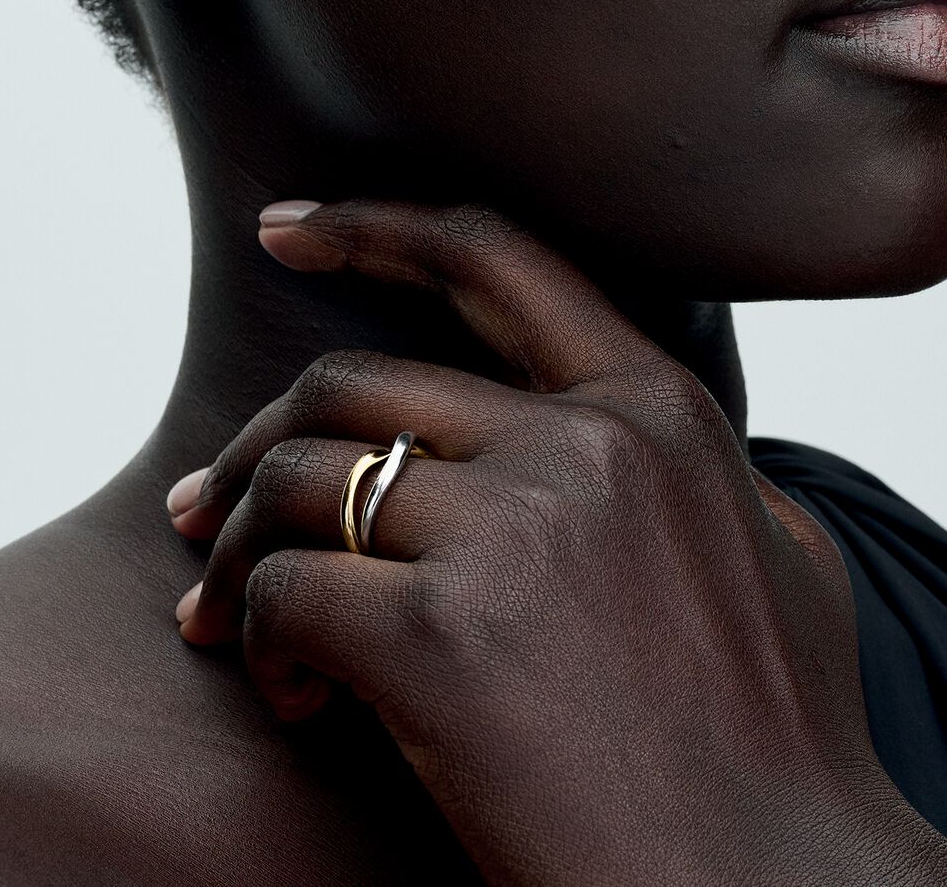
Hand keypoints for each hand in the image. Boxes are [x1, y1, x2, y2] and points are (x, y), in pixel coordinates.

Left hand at [165, 200, 945, 885]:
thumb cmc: (778, 748)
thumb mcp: (775, 558)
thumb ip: (692, 472)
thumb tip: (632, 428)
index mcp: (656, 411)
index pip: (492, 261)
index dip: (373, 228)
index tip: (283, 230)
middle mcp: (584, 443)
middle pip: (350, 383)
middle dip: (251, 446)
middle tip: (196, 510)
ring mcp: (514, 530)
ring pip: (297, 480)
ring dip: (234, 551)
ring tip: (226, 623)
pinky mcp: (440, 636)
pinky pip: (284, 590)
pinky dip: (259, 639)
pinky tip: (296, 702)